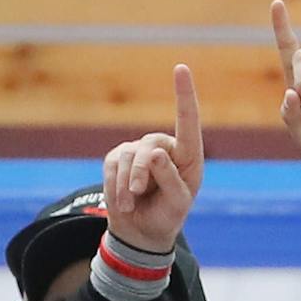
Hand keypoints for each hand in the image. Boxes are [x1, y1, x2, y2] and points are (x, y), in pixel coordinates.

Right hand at [102, 64, 202, 255]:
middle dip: (140, 173)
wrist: (141, 232)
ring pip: (127, 156)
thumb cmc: (167, 216)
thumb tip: (153, 153)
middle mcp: (164, 147)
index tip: (180, 68)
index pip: (188, 121)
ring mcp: (138, 151)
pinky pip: (111, 165)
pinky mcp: (117, 158)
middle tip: (137, 194)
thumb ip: (170, 179)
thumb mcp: (177, 204)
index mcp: (188, 155)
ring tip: (130, 205)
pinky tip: (122, 201)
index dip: (184, 95)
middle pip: (148, 148)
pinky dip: (113, 185)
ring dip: (125, 185)